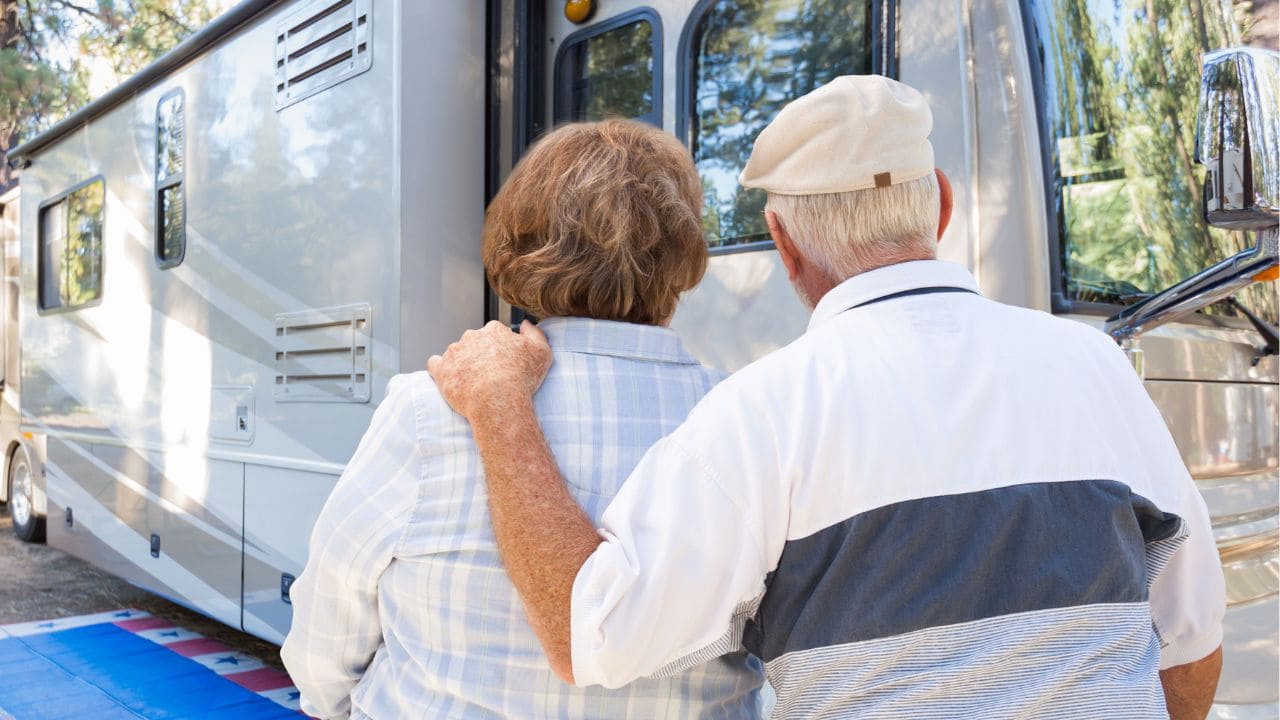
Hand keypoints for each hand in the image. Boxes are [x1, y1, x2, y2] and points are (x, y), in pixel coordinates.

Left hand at [427, 320, 552, 422]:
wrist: (498, 401)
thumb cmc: (522, 379)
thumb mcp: (542, 353)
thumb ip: (535, 333)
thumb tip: (526, 324)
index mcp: (494, 330)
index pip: (495, 334)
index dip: (501, 349)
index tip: (505, 363)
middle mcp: (472, 336)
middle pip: (475, 342)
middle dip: (481, 354)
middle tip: (490, 374)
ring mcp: (454, 352)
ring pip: (457, 353)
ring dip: (462, 363)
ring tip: (472, 382)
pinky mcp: (441, 369)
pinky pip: (436, 364)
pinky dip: (440, 369)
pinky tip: (448, 377)